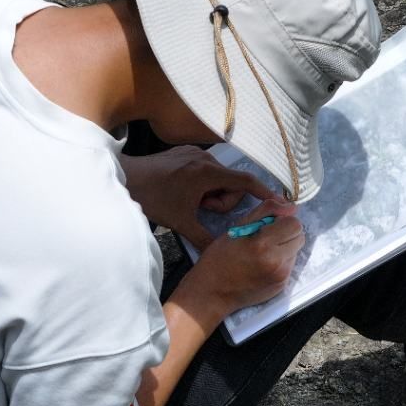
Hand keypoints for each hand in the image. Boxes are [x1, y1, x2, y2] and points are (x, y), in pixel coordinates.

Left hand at [120, 146, 280, 249]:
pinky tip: (183, 192)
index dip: (264, 192)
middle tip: (200, 210)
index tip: (280, 201)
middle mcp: (206, 158)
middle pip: (231, 184)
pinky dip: (201, 184)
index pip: (246, 181)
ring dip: (209, 194)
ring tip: (189, 202)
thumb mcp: (181, 223)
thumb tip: (221, 253)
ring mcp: (195, 153)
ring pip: (218, 178)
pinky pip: (205, 171)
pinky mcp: (185, 153)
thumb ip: (204, 238)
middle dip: (220, 201)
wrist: (126, 179)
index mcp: (208, 173)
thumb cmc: (153, 198)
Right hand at [181, 199, 304, 316]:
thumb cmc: (219, 257)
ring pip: (296, 250)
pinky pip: (290, 265)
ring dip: (284, 247)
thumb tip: (291, 206)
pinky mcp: (282, 285)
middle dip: (286, 233)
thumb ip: (265, 212)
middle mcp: (276, 262)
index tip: (270, 224)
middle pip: (299, 236)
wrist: (212, 292)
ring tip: (263, 252)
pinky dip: (281, 260)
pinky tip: (263, 264)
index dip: (283, 220)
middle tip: (267, 237)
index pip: (294, 224)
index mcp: (263, 245)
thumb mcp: (237, 227)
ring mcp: (280, 276)